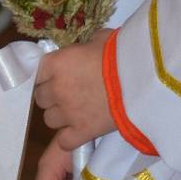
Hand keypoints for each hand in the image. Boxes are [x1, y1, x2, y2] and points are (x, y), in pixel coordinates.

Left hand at [34, 28, 115, 150]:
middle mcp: (57, 89)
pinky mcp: (82, 132)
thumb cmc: (121, 52)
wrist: (143, 77)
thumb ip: (84, 47)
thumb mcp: (99, 38)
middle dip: (52, 95)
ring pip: (50, 120)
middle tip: (70, 91)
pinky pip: (64, 141)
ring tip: (77, 110)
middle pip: (41, 98)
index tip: (58, 75)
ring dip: (60, 115)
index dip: (48, 75)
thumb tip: (84, 51)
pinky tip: (80, 130)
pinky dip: (69, 137)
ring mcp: (68, 113)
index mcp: (58, 63)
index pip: (38, 72)